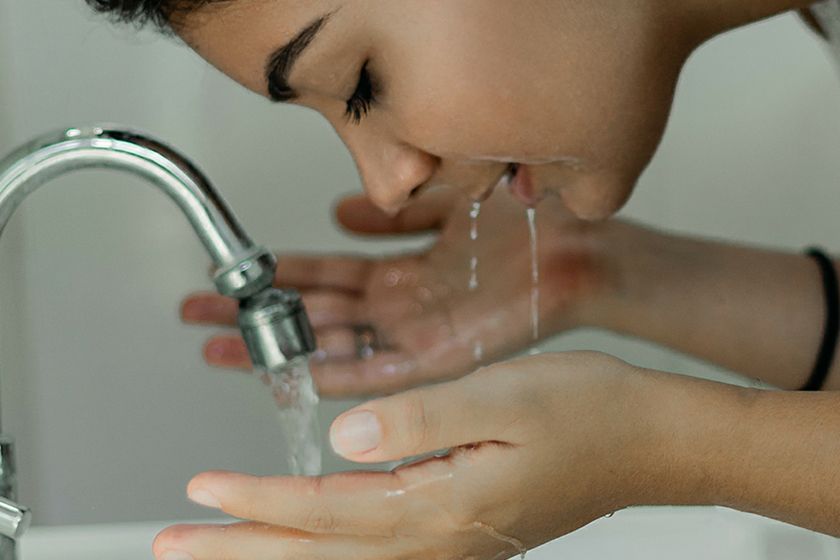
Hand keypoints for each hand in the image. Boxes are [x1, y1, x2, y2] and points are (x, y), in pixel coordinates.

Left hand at [153, 352, 663, 559]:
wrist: (648, 442)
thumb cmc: (588, 411)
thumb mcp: (504, 397)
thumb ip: (420, 418)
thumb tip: (344, 435)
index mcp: (443, 507)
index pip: (325, 513)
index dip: (257, 505)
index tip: (201, 496)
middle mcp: (441, 540)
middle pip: (321, 558)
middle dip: (241, 553)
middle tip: (174, 548)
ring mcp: (451, 543)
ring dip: (275, 555)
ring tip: (220, 549)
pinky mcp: (460, 530)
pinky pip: (374, 550)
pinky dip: (324, 549)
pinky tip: (304, 538)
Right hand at [181, 187, 618, 396]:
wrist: (578, 249)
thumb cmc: (522, 226)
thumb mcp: (442, 205)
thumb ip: (392, 213)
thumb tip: (339, 208)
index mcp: (401, 274)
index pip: (323, 278)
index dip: (275, 277)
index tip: (232, 276)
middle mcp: (400, 308)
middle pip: (314, 316)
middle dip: (257, 317)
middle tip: (201, 318)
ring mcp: (416, 336)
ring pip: (334, 347)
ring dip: (281, 349)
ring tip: (225, 348)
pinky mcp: (441, 359)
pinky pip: (381, 373)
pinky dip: (340, 375)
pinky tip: (298, 376)